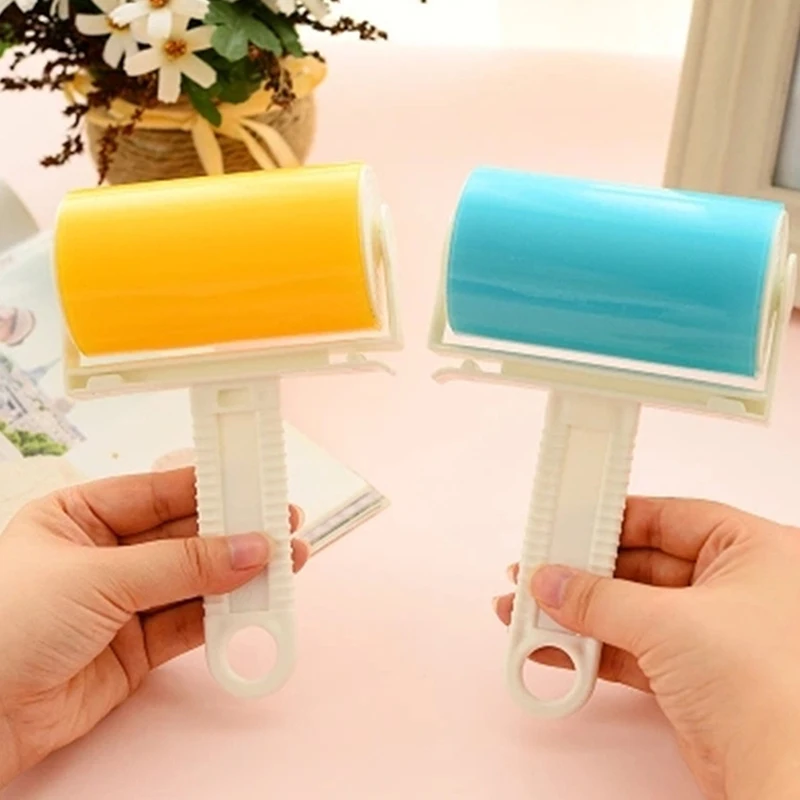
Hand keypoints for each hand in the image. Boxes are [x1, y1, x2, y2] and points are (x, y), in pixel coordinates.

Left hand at [0, 467, 308, 787]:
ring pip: (192, 581)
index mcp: (76, 518)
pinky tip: (255, 602)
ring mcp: (119, 604)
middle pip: (182, 537)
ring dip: (238, 575)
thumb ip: (180, 564)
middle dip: (233, 532)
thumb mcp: (96, 576)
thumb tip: (246, 548)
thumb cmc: (3, 627)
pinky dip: (224, 616)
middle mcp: (101, 556)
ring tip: (286, 562)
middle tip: (282, 523)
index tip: (253, 481)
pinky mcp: (133, 649)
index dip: (207, 487)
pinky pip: (189, 623)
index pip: (155, 492)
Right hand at [494, 498, 799, 799]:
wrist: (783, 778)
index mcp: (753, 553)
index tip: (571, 522)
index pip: (670, 518)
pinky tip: (555, 646)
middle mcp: (737, 590)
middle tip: (541, 571)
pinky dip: (593, 648)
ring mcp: (714, 635)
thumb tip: (556, 582)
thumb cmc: (773, 691)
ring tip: (533, 611)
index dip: (616, 520)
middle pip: (642, 566)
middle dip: (584, 575)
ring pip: (631, 611)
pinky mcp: (693, 676)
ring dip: (579, 614)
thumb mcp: (669, 623)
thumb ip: (600, 598)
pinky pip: (631, 648)